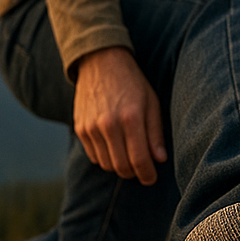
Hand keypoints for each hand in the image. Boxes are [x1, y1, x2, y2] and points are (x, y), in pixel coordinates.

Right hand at [73, 46, 166, 184]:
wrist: (100, 61)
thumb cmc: (132, 82)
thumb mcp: (151, 102)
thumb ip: (155, 132)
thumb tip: (159, 160)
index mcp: (130, 118)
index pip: (139, 160)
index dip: (147, 175)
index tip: (152, 178)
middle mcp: (108, 125)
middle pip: (121, 167)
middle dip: (134, 173)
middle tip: (142, 168)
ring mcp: (91, 127)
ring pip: (106, 165)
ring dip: (119, 166)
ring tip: (128, 155)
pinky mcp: (80, 128)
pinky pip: (93, 156)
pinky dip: (104, 158)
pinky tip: (113, 146)